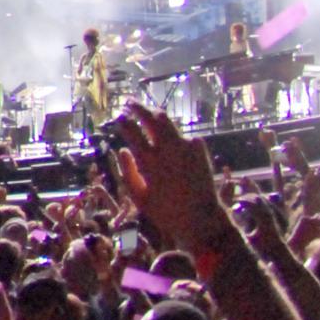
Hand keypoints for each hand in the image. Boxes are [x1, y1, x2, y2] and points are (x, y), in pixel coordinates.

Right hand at [114, 103, 234, 252]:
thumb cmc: (164, 211)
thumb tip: (122, 150)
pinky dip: (174, 136)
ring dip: (156, 116)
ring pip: (168, 122)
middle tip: (130, 102)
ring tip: (150, 115)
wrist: (201, 217)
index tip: (118, 116)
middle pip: (152, 118)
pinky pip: (183, 135)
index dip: (123, 121)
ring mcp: (185, 147)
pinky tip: (171, 142)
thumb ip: (127, 171)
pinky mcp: (199, 150)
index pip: (131, 131)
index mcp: (148, 161)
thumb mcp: (137, 196)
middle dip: (139, 107)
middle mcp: (167, 149)